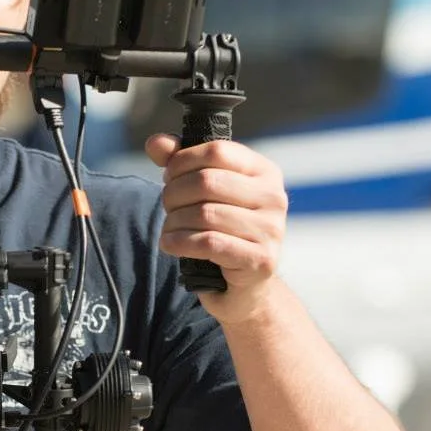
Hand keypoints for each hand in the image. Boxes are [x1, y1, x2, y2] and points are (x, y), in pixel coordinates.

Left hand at [145, 133, 287, 322]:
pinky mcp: (261, 260)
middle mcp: (274, 197)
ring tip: (170, 229)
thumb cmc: (222, 232)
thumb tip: (155, 143)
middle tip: (168, 207)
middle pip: (207, 181)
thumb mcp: (203, 194)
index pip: (217, 150)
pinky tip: (171, 244)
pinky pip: (209, 243)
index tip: (169, 177)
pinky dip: (181, 242)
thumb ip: (180, 163)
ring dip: (174, 222)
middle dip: (174, 194)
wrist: (244, 287)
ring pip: (204, 214)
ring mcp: (272, 230)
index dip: (182, 161)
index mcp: (264, 172)